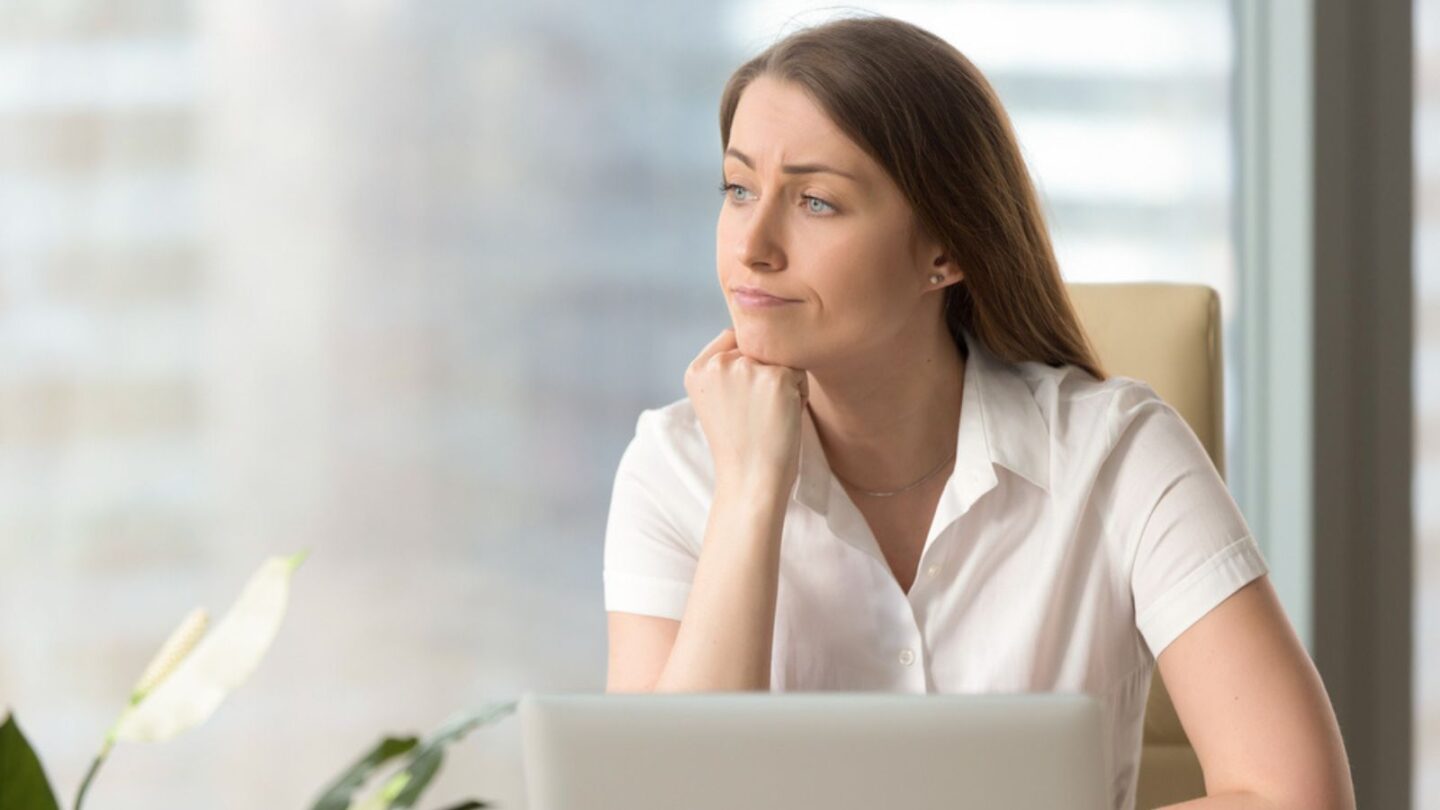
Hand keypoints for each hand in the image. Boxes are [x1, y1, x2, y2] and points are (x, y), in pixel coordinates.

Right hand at [684, 327, 808, 492]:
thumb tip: (756, 333)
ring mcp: (746, 368)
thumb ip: (725, 368)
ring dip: (783, 383)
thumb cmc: (740, 445)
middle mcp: (717, 364)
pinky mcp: (775, 377)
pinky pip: (799, 372)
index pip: (733, 338)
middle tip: (756, 413)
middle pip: (758, 347)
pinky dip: (798, 395)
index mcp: (697, 369)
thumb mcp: (717, 401)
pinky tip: (783, 418)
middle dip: (765, 374)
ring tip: (768, 416)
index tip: (744, 401)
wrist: (751, 480)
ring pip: (780, 358)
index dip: (748, 364)